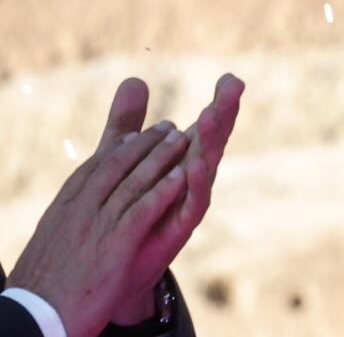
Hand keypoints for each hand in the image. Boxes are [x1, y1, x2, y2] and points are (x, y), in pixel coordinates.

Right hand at [7, 80, 199, 336]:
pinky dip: (163, 189)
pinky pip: (144, 208)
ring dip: (161, 157)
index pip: (93, 168)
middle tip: (167, 127)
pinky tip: (182, 176)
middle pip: (117, 165)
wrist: (34, 317)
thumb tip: (61, 219)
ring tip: (182, 140)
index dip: (118, 149)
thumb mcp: (47, 246)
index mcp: (62, 208)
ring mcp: (97, 224)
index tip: (134, 137)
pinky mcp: (116, 244)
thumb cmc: (39, 289)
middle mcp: (79, 208)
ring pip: (134, 180)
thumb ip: (63, 223)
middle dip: (145, 143)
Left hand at [107, 75, 241, 324]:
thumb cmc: (125, 209)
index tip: (230, 78)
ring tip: (210, 115)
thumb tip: (134, 79)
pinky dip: (196, 182)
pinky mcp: (179, 226)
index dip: (219, 104)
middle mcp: (192, 178)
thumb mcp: (124, 159)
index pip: (204, 127)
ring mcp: (188, 202)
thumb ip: (129, 124)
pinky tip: (195, 163)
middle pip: (212, 141)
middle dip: (223, 114)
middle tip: (233, 86)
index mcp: (182, 160)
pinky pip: (193, 202)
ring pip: (205, 166)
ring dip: (209, 141)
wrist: (110, 264)